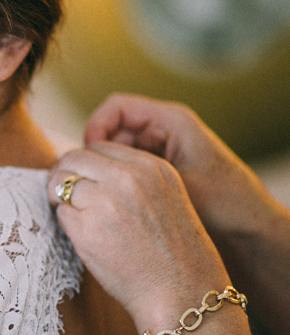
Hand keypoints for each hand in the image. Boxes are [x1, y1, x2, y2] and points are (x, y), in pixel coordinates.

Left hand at [48, 140, 228, 334]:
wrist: (181, 293)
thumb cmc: (172, 252)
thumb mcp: (165, 198)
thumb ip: (133, 178)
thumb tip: (88, 168)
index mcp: (151, 166)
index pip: (100, 147)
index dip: (87, 164)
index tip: (85, 181)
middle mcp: (129, 178)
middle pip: (74, 158)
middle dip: (64, 174)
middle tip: (64, 194)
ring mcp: (106, 202)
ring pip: (61, 182)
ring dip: (60, 198)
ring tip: (75, 217)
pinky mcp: (87, 229)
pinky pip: (61, 213)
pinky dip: (66, 223)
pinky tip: (84, 238)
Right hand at [84, 94, 279, 244]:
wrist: (250, 226)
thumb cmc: (222, 201)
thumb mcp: (174, 181)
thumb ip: (131, 173)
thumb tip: (85, 174)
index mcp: (171, 120)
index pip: (117, 108)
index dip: (94, 127)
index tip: (86, 157)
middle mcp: (166, 130)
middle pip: (114, 130)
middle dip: (96, 153)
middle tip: (84, 180)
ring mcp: (164, 149)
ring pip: (119, 151)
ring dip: (107, 169)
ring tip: (98, 193)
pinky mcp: (163, 168)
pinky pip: (131, 166)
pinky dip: (119, 179)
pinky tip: (115, 201)